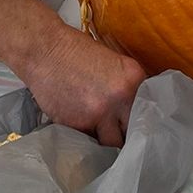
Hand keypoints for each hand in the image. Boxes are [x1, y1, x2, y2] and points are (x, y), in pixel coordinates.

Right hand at [21, 26, 146, 145]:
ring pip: (112, 143)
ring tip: (100, 136)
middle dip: (127, 134)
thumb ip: (126, 86)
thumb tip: (134, 108)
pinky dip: (85, 137)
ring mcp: (99, 114)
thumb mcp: (112, 62)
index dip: (142, 119)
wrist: (43, 49)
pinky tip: (78, 125)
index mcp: (133, 78)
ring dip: (107, 141)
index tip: (137, 126)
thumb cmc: (75, 50)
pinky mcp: (77, 125)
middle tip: (121, 137)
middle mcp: (121, 98)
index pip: (149, 110)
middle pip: (134, 131)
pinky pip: (87, 140)